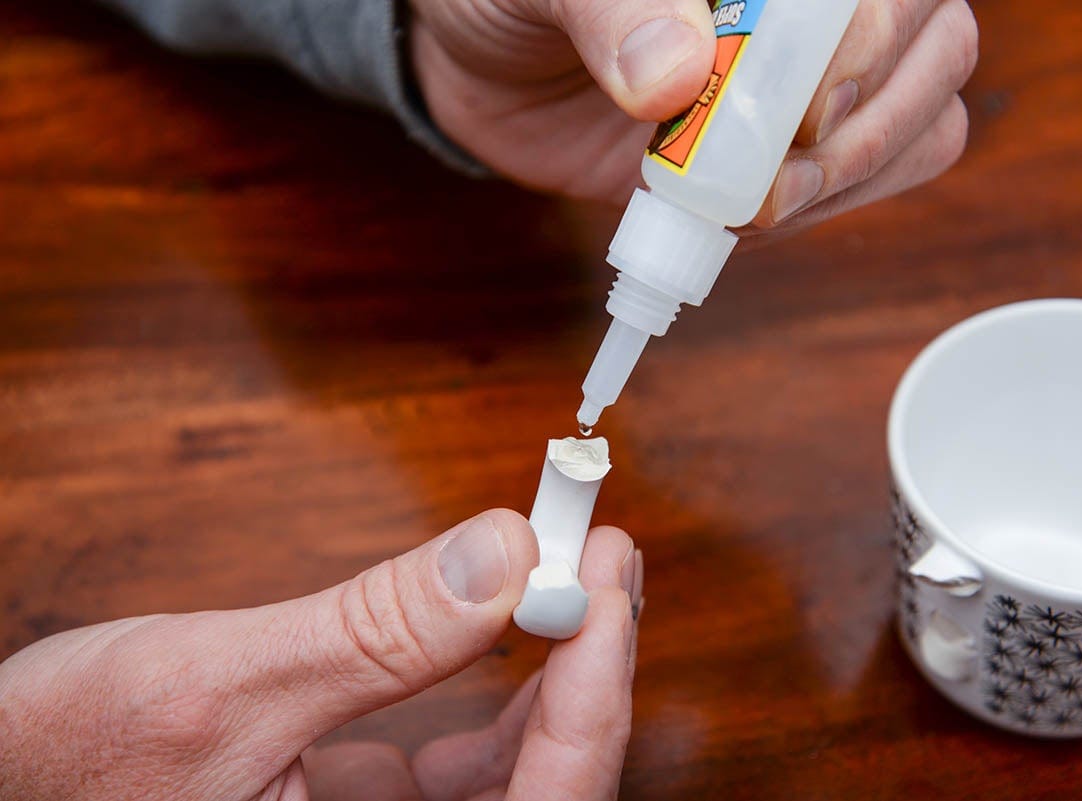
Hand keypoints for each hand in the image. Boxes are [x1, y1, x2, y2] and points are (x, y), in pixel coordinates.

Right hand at [0, 510, 643, 800]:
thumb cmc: (61, 766)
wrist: (3, 783)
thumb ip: (371, 632)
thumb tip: (501, 555)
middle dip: (591, 670)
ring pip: (519, 779)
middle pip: (550, 791)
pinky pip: (468, 770)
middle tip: (605, 557)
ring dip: (556, 673)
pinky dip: (501, 690)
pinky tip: (508, 624)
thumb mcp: (217, 686)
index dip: (596, 696)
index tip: (608, 580)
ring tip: (574, 573)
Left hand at [410, 0, 977, 237]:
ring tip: (750, 203)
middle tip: (766, 172)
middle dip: (862, 123)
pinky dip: (830, 211)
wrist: (483, 59)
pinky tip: (749, 216)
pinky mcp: (794, 153)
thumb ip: (612, 11)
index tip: (794, 105)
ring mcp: (819, 80)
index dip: (865, 41)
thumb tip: (675, 75)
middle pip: (938, 45)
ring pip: (925, 119)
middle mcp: (822, 11)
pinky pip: (876, 180)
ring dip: (849, 176)